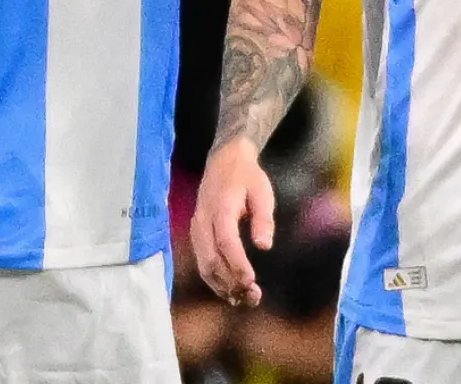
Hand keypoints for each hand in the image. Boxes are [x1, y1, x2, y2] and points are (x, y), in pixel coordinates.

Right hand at [190, 137, 276, 306]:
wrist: (224, 161)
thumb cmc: (247, 178)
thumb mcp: (262, 192)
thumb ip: (263, 219)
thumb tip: (264, 246)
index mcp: (221, 207)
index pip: (226, 242)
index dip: (237, 264)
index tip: (251, 282)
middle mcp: (203, 220)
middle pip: (210, 258)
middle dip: (230, 282)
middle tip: (252, 297)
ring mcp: (197, 228)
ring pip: (203, 264)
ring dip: (221, 285)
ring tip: (242, 299)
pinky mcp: (196, 234)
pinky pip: (201, 261)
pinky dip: (214, 279)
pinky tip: (229, 290)